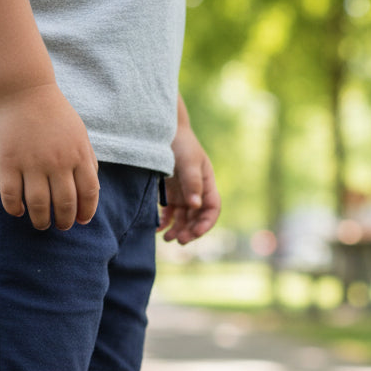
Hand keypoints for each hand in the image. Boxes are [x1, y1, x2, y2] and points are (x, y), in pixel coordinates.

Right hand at [0, 83, 98, 229]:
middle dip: (64, 222)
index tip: (81, 221)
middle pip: (64, 205)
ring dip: (41, 221)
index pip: (88, 194)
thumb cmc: (56, 115)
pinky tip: (19, 211)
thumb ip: (88, 162)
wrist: (25, 90)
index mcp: (78, 155)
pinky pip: (11, 195)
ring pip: (38, 205)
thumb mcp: (81, 136)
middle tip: (60, 225)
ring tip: (41, 224)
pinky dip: (15, 208)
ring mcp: (32, 162)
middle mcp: (57, 162)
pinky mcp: (9, 161)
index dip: (86, 212)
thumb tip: (91, 195)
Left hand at [159, 122, 219, 244]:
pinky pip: (169, 213)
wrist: (162, 130)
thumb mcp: (188, 162)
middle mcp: (197, 192)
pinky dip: (165, 222)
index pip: (212, 209)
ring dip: (178, 230)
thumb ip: (192, 183)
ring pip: (183, 218)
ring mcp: (183, 193)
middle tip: (179, 240)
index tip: (195, 233)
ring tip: (167, 239)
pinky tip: (157, 229)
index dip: (206, 223)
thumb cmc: (180, 143)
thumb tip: (195, 206)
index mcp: (207, 184)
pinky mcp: (169, 193)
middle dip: (190, 231)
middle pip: (197, 218)